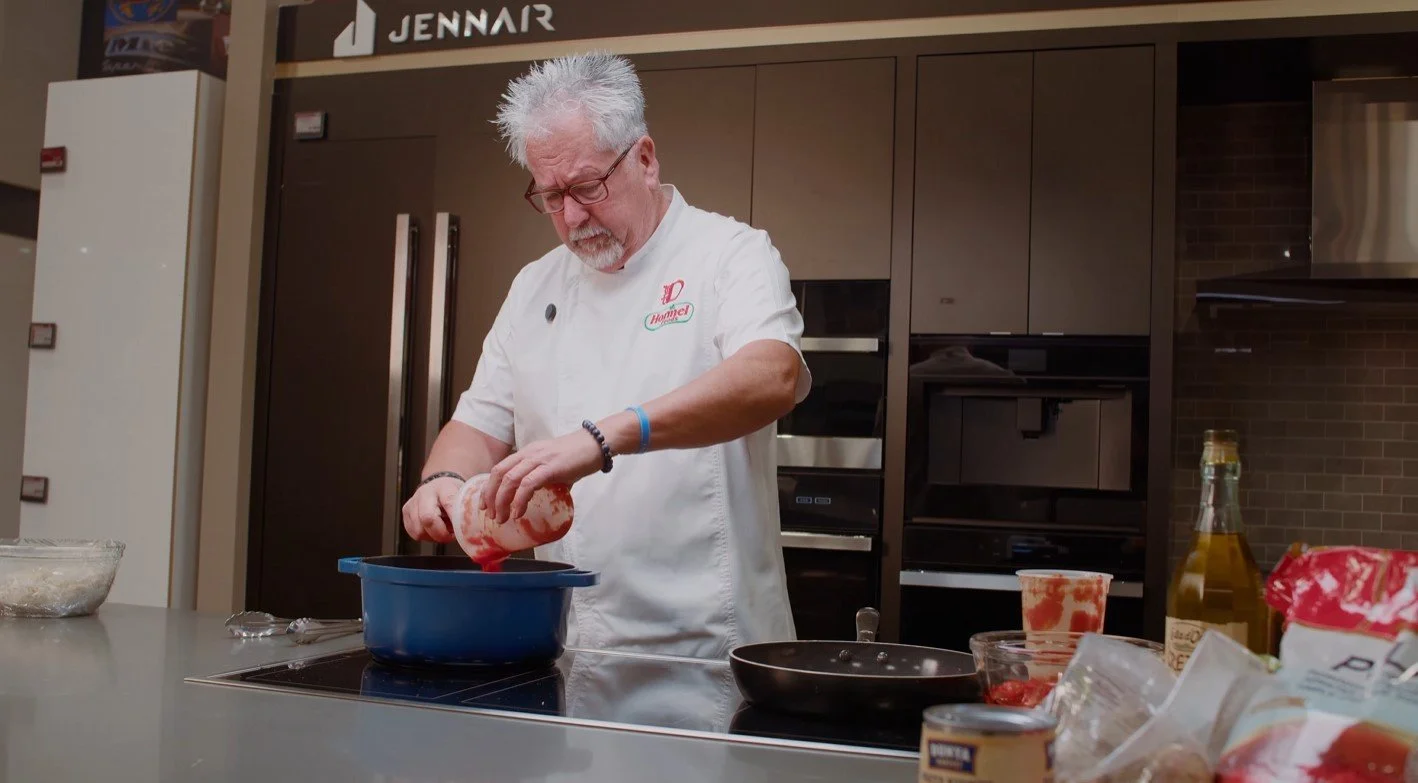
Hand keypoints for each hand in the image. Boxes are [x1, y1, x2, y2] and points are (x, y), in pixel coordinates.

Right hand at [402, 476, 461, 542]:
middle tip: (451, 535)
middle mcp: (424, 493)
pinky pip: (414, 533)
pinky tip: (433, 529)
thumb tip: (468, 530)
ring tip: (443, 529)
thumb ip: (465, 510)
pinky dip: (425, 536)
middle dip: (441, 533)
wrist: (437, 485)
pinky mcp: (405, 512)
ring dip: (433, 536)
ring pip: (419, 530)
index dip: (454, 518)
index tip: (460, 529)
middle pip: (427, 519)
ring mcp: (412, 502)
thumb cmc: (452, 493)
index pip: (448, 502)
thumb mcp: (463, 497)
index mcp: (443, 487)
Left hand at [481, 428, 602, 523]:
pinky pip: (528, 484)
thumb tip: (544, 498)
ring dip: (502, 501)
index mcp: (527, 453)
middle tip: (489, 514)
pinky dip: (519, 500)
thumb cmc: (579, 456)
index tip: (485, 503)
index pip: (500, 468)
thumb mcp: (554, 466)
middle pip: (499, 473)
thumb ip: (545, 479)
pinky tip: (518, 513)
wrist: (597, 444)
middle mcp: (529, 454)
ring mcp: (539, 460)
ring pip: (510, 480)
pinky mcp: (550, 467)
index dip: (489, 486)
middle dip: (490, 496)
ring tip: (501, 518)